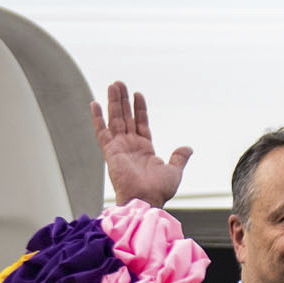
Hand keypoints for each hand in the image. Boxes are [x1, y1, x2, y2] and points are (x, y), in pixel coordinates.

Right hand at [91, 81, 190, 208]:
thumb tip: (188, 148)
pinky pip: (101, 132)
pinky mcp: (110, 151)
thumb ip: (179, 158)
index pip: (141, 123)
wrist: (146, 199)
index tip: (138, 94)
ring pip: (115, 119)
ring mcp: (119, 147)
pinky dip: (98, 118)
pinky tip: (95, 104)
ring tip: (113, 85)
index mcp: (145, 149)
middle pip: (126, 117)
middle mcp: (130, 146)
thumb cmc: (159, 190)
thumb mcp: (174, 171)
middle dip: (123, 100)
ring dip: (113, 102)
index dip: (140, 109)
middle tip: (120, 83)